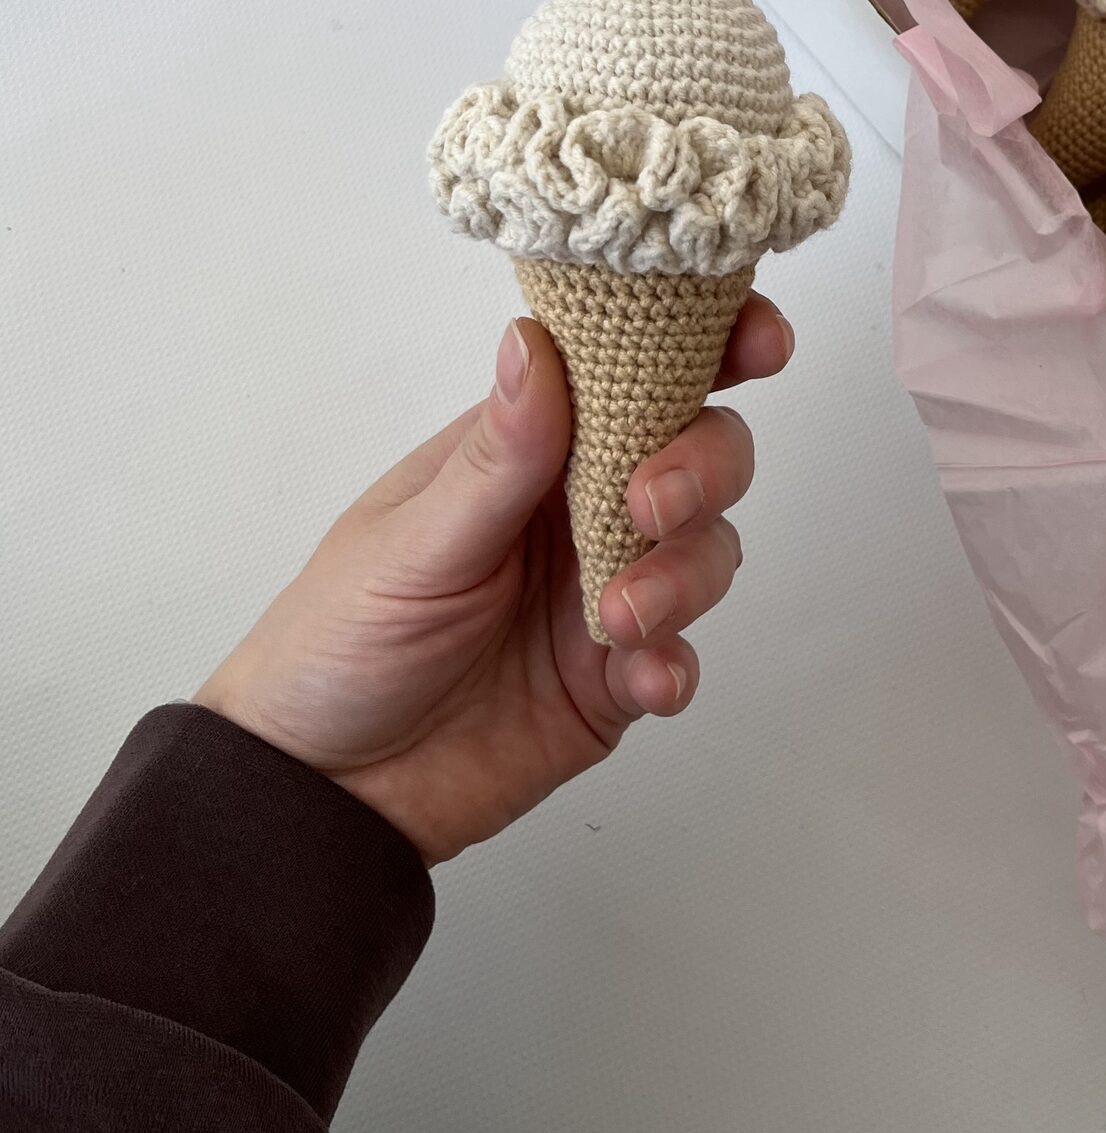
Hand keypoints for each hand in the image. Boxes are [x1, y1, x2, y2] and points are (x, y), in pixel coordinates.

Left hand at [196, 300, 791, 864]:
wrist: (321, 793)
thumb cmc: (337, 641)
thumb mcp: (411, 544)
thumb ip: (497, 456)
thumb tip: (534, 339)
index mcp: (526, 447)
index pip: (629, 368)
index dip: (707, 342)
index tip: (756, 343)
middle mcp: (578, 506)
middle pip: (699, 452)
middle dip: (702, 468)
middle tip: (651, 508)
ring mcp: (604, 589)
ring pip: (706, 550)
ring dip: (686, 575)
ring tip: (619, 620)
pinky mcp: (615, 677)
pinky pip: (681, 656)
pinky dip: (676, 663)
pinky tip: (641, 680)